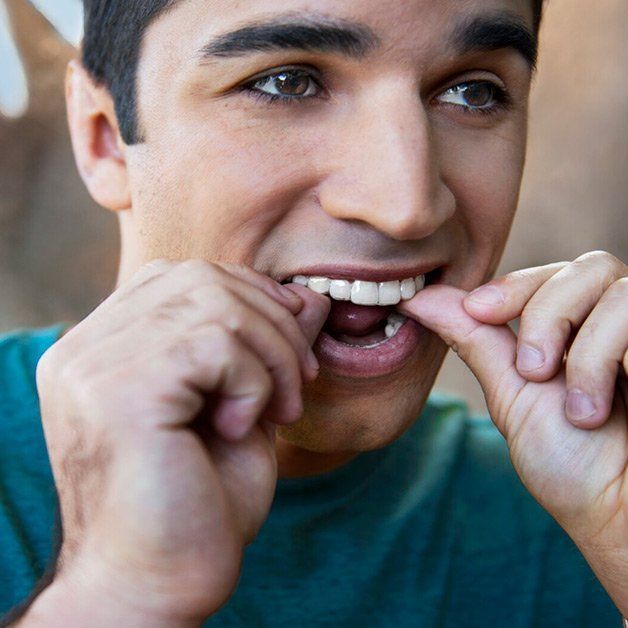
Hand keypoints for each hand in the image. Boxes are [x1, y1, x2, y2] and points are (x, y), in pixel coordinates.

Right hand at [27, 259, 329, 624]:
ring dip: (273, 356)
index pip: (183, 277)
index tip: (290, 351)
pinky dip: (253, 381)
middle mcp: (86, 347)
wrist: (157, 584)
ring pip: (216, 304)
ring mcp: (93, 366)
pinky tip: (243, 427)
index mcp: (105, 347)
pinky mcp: (118, 392)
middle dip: (274, 325)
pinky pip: (215, 344)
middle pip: (204, 279)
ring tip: (278, 410)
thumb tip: (312, 297)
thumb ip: (268, 347)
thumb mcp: (245, 405)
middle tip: (298, 385)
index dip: (250, 298)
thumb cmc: (200, 500)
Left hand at [399, 251, 627, 614]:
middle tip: (531, 371)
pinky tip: (596, 410)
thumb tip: (417, 298)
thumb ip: (473, 338)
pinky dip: (602, 357)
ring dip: (580, 347)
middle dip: (544, 311)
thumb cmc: (570, 463)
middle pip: (584, 266)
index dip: (513, 285)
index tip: (477, 310)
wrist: (619, 516)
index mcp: (574, 332)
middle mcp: (613, 324)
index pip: (547, 277)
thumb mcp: (512, 392)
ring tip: (575, 408)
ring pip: (611, 282)